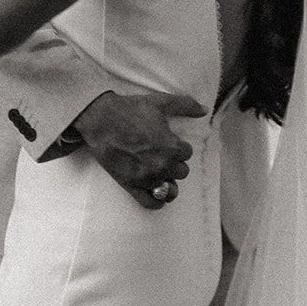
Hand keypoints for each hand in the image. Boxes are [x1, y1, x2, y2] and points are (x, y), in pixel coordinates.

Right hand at [73, 89, 205, 209]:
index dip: (178, 145)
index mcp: (172, 148)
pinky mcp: (132, 186)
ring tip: (160, 172)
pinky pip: (151, 203)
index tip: (168, 140)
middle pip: (182, 172)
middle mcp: (162, 166)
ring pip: (170, 189)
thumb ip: (186, 105)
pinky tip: (156, 191)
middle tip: (161, 153)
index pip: (187, 153)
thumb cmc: (131, 110)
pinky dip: (157, 201)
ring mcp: (147, 178)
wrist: (102, 120)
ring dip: (168, 181)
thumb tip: (205, 110)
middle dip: (174, 162)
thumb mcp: (161, 102)